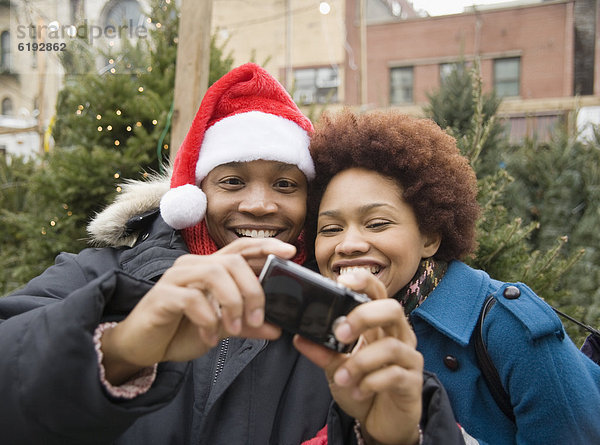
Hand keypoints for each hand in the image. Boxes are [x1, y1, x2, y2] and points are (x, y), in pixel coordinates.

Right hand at [101, 238, 295, 383]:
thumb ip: (247, 325)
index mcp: (209, 268)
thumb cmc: (180, 330)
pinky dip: (208, 320)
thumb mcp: (221, 328)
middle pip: (233, 261)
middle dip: (253, 289)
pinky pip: (192, 299)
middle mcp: (193, 266)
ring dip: (232, 303)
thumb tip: (276, 329)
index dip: (266, 246)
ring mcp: (176, 278)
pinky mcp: (162, 295)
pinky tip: (210, 338)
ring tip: (234, 328)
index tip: (291, 252)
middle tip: (259, 318)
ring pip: (214, 273)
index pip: (241, 248)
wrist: (141, 347)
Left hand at [294, 270, 422, 444]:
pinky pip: (394, 375)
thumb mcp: (335, 369)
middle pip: (392, 309)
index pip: (378, 293)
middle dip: (364, 316)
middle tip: (340, 333)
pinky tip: (358, 391)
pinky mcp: (413, 382)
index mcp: (380, 326)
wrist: (380, 423)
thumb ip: (321, 351)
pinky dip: (370, 382)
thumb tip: (300, 336)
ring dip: (361, 361)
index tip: (342, 282)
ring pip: (392, 346)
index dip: (364, 281)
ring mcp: (409, 358)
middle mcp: (398, 336)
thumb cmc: (362, 388)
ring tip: (342, 377)